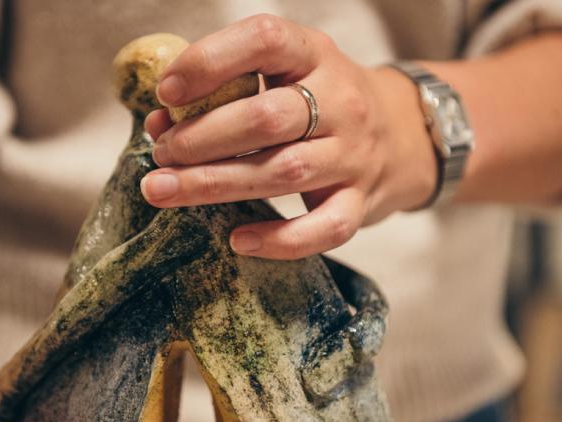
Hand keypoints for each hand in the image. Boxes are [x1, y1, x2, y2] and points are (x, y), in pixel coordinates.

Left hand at [141, 14, 437, 259]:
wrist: (403, 134)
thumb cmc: (321, 101)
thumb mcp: (285, 74)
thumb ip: (225, 90)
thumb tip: (158, 124)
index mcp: (315, 54)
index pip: (265, 41)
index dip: (210, 62)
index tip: (167, 92)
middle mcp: (340, 101)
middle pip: (267, 118)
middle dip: (202, 139)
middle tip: (160, 154)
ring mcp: (354, 155)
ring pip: (285, 172)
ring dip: (215, 185)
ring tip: (165, 190)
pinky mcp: (361, 202)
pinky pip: (324, 229)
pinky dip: (280, 239)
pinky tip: (238, 241)